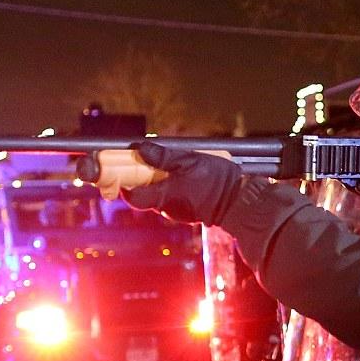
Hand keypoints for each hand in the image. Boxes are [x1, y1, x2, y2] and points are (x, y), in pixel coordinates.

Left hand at [121, 141, 242, 225]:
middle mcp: (167, 208)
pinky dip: (174, 188)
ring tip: (175, 167)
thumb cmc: (217, 182)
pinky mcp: (188, 213)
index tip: (120, 171)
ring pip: (160, 195)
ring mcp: (178, 212)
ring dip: (160, 182)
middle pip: (145, 194)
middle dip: (143, 178)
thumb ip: (164, 156)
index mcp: (164, 196)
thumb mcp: (190, 160)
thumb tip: (141, 148)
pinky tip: (186, 178)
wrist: (239, 203)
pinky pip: (173, 198)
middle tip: (146, 162)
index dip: (122, 184)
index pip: (132, 196)